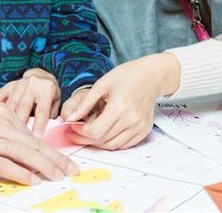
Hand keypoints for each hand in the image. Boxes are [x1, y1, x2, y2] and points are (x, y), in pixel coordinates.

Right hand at [0, 68, 60, 134]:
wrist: (40, 76)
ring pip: (12, 103)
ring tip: (4, 131)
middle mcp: (32, 84)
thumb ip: (51, 115)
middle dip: (21, 122)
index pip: (42, 110)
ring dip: (8, 118)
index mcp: (47, 89)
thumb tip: (45, 131)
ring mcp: (19, 84)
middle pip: (24, 106)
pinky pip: (0, 95)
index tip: (36, 137)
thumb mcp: (56, 103)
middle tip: (18, 137)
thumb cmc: (49, 95)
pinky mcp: (9, 85)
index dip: (39, 124)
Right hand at [0, 97, 79, 183]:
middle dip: (56, 158)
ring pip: (26, 154)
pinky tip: (33, 180)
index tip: (57, 157)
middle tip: (71, 168)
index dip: (46, 147)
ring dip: (46, 167)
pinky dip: (22, 174)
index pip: (29, 132)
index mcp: (2, 112)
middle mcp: (1, 125)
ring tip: (59, 176)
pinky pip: (6, 166)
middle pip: (34, 144)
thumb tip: (9, 134)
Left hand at [63, 53, 180, 149]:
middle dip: (85, 139)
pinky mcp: (144, 131)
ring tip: (87, 133)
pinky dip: (111, 142)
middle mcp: (131, 120)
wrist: (151, 76)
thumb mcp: (101, 84)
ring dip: (97, 143)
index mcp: (119, 107)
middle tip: (75, 133)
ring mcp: (139, 127)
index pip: (95, 131)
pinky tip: (104, 133)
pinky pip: (124, 144)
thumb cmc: (126, 76)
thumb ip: (85, 103)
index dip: (80, 132)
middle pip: (102, 140)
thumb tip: (70, 118)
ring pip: (113, 145)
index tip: (72, 127)